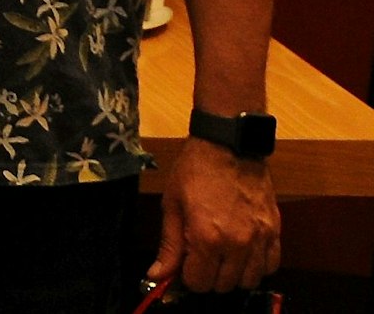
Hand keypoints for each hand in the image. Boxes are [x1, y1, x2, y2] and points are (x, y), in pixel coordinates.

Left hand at [146, 140, 279, 292]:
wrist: (228, 146)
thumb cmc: (194, 172)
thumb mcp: (173, 205)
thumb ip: (169, 245)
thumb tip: (158, 276)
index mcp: (207, 238)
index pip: (199, 283)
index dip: (188, 277)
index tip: (184, 264)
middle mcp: (237, 244)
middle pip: (224, 286)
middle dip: (209, 277)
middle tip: (201, 257)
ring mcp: (260, 239)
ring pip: (250, 281)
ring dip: (234, 274)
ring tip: (222, 255)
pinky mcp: (275, 231)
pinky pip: (271, 266)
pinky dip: (257, 266)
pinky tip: (244, 252)